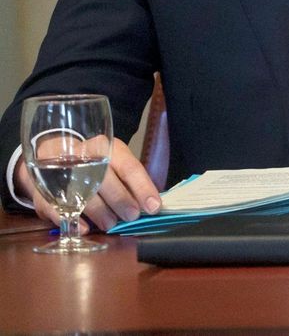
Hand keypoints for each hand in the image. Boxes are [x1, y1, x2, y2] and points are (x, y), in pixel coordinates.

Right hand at [15, 137, 160, 230]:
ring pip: (83, 192)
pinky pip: (56, 204)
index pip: (130, 168)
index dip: (143, 188)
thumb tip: (151, 206)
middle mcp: (86, 156)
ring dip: (99, 212)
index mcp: (110, 149)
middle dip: (120, 200)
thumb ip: (130, 183)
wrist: (54, 154)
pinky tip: (83, 228)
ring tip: (110, 224)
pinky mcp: (44, 187)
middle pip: (105, 179)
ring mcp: (63, 170)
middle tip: (131, 216)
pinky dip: (71, 219)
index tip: (153, 207)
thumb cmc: (95, 164)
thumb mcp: (115, 165)